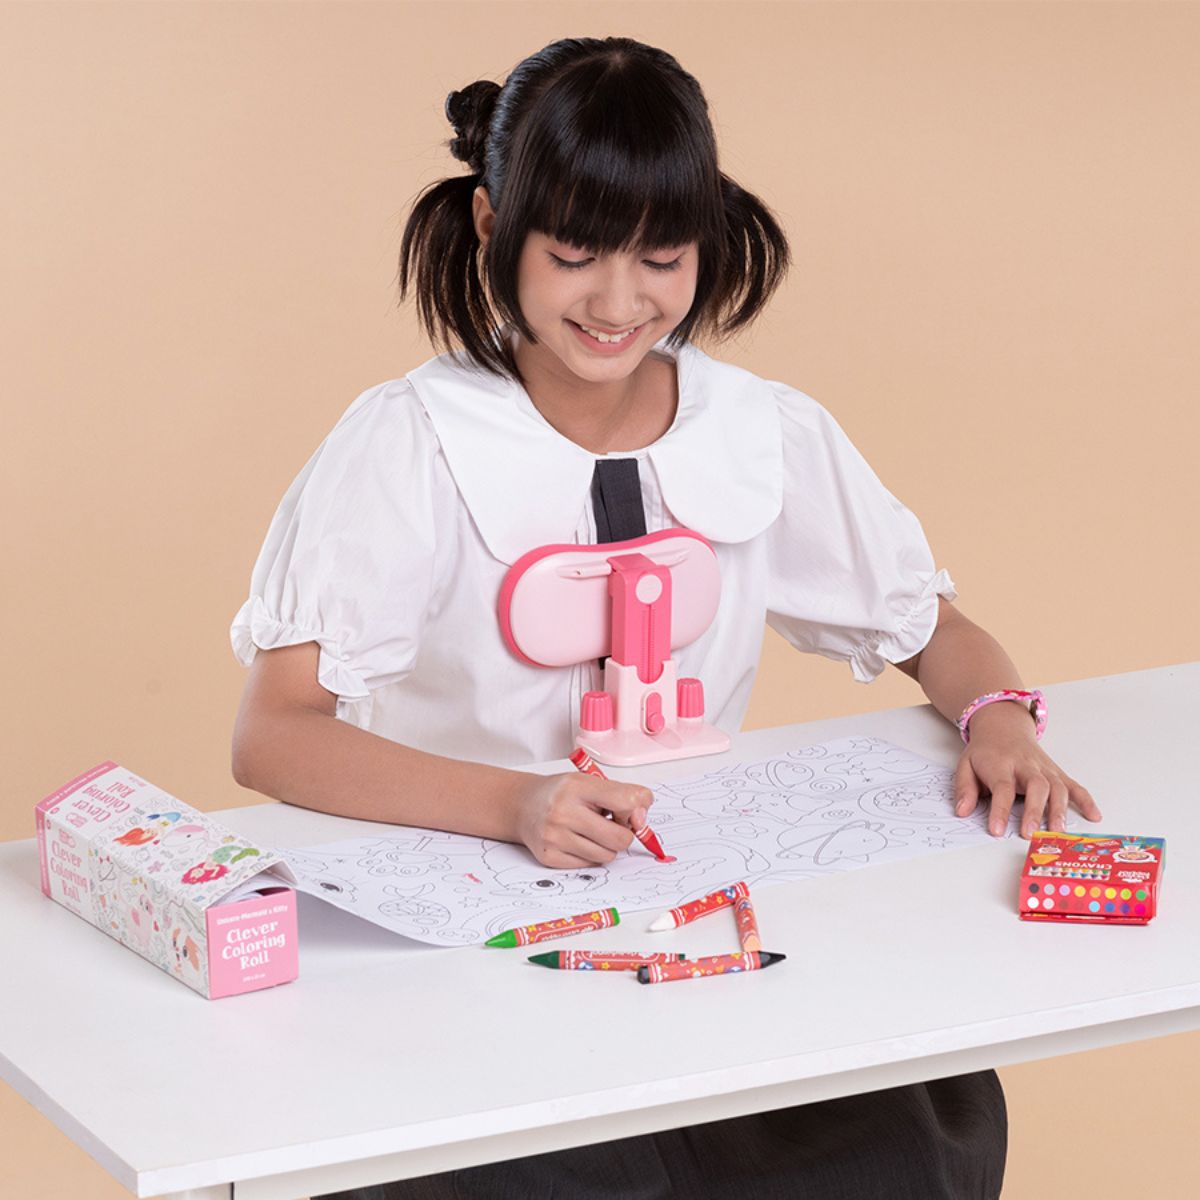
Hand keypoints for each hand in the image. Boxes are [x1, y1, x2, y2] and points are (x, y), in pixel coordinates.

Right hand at [513, 772, 652, 867]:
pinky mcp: (549, 857)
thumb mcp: (591, 782)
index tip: (630, 811)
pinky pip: (590, 866)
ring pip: (607, 856)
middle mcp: (563, 812)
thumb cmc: (562, 794)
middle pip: (620, 838)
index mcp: (578, 787)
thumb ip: (623, 796)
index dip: (636, 810)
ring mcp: (554, 837)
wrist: (523, 805)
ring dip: (607, 847)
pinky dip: (590, 856)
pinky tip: (578, 840)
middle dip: (623, 834)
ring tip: (591, 831)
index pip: (626, 801)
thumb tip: (641, 821)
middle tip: (610, 823)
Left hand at [952, 702, 1102, 837]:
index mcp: (1001, 764)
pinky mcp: (1057, 772)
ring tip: (1058, 831)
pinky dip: (1086, 800)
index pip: (1002, 787)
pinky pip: (1074, 785)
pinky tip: (1094, 815)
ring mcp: (1044, 768)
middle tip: (1030, 834)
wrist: (1003, 726)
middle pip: (1036, 785)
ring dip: (1060, 809)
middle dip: (1035, 810)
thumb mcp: (965, 765)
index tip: (996, 830)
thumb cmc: (986, 752)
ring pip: (1058, 786)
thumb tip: (962, 812)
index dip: (1000, 809)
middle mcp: (1026, 765)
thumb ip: (964, 789)